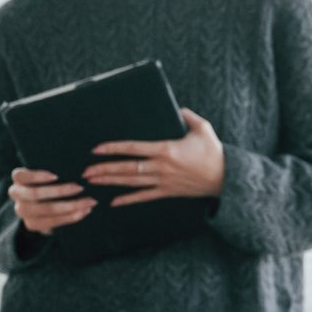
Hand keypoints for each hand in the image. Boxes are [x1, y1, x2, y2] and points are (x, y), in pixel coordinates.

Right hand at [7, 167, 91, 234]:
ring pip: (47, 209)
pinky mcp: (32, 224)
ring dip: (71, 205)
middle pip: (35, 193)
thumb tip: (77, 166)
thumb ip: (56, 169)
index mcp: (19, 179)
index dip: (37, 176)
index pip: (20, 175)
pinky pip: (52, 222)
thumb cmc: (52, 182)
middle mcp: (17, 194)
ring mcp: (22, 211)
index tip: (56, 176)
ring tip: (89, 202)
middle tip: (81, 187)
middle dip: (60, 191)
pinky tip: (84, 211)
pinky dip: (71, 217)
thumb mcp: (51, 174)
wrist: (45, 206)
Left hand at [82, 108, 225, 204]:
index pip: (134, 148)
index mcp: (166, 149)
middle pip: (127, 168)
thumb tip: (177, 108)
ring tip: (92, 182)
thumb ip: (188, 116)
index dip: (113, 148)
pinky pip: (144, 197)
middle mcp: (161, 167)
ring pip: (131, 182)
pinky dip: (128, 200)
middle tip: (85, 171)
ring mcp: (163, 181)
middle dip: (104, 169)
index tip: (96, 149)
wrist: (226, 178)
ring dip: (110, 182)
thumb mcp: (204, 129)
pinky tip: (113, 202)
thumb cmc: (215, 152)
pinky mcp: (168, 192)